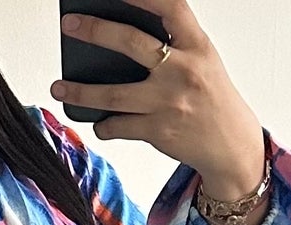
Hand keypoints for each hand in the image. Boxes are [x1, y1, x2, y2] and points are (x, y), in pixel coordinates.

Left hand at [52, 1, 266, 201]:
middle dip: (96, 31)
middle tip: (69, 24)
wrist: (231, 145)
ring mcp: (169, 102)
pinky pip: (119, 126)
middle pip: (132, 43)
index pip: (170, 7)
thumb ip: (174, 43)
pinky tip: (98, 123)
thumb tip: (123, 35)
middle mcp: (183, 70)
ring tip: (58, 88)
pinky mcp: (158, 131)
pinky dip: (104, 125)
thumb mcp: (202, 60)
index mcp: (197, 45)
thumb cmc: (211, 97)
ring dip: (81, 92)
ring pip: (114, 94)